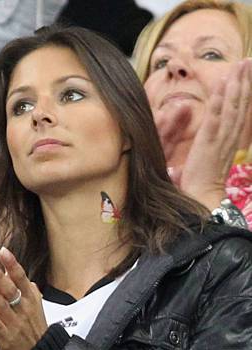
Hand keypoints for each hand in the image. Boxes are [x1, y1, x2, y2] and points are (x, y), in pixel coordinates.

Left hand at [0, 247, 47, 349]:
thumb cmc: (36, 330)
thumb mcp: (37, 307)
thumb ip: (28, 291)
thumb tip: (23, 277)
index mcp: (31, 300)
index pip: (22, 278)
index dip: (12, 264)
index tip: (4, 251)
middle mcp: (24, 310)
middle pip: (10, 289)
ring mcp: (15, 323)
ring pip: (1, 305)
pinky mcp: (6, 337)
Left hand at [155, 58, 251, 210]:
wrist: (201, 200)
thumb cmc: (200, 187)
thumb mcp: (203, 167)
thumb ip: (202, 155)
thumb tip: (191, 158)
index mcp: (228, 143)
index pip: (239, 114)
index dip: (244, 93)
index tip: (247, 75)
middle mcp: (228, 139)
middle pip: (240, 105)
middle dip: (245, 82)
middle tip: (249, 61)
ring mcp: (220, 140)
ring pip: (233, 107)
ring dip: (237, 84)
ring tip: (241, 64)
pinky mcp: (209, 142)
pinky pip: (216, 116)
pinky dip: (221, 99)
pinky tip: (223, 83)